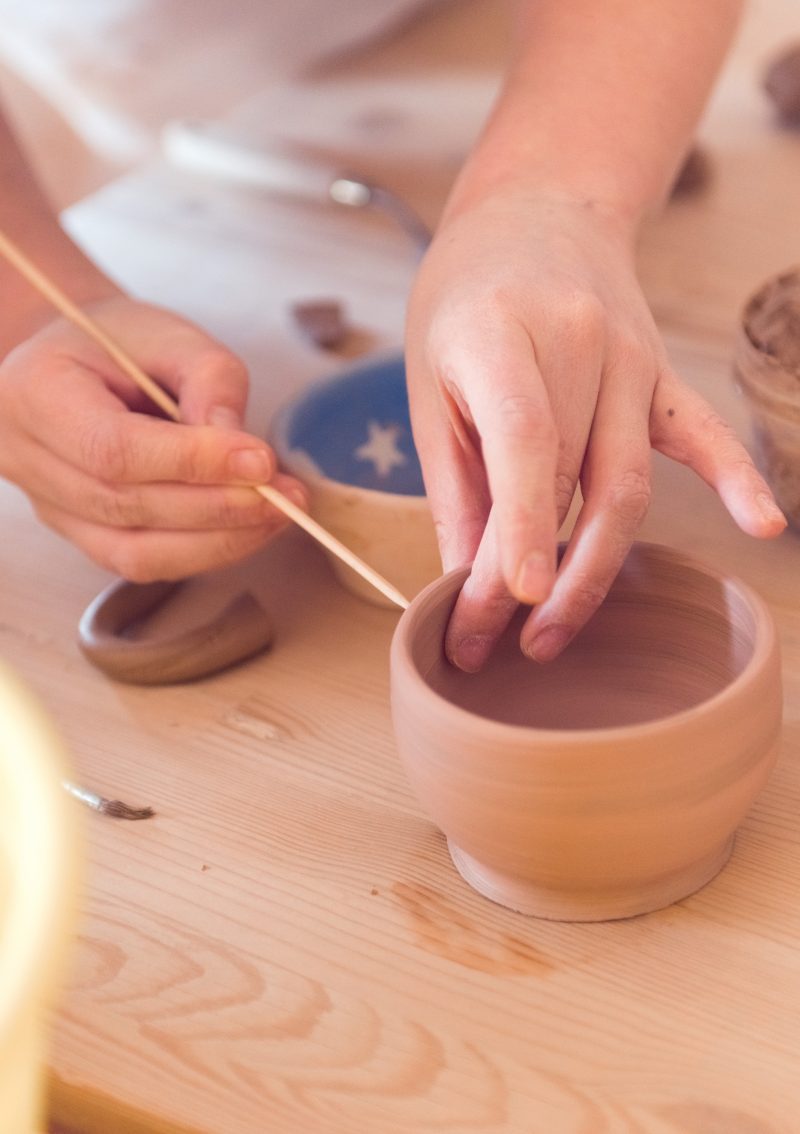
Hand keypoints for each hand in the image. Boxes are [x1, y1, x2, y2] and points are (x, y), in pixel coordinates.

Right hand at [0, 296, 306, 578]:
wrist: (75, 362)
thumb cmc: (118, 341)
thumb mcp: (168, 333)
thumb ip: (211, 381)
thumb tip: (247, 457)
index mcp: (37, 394)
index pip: (113, 448)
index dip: (192, 463)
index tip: (261, 462)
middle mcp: (30, 460)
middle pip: (128, 507)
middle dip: (219, 508)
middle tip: (287, 496)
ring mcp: (52, 508)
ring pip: (136, 553)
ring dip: (219, 541)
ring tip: (281, 514)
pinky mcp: (84, 537)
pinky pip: (145, 563)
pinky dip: (205, 552)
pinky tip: (250, 528)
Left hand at [405, 187, 785, 670]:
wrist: (534, 211)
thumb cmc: (464, 301)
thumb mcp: (432, 383)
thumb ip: (455, 484)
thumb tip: (463, 582)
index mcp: (501, 333)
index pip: (526, 439)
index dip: (521, 524)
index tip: (514, 602)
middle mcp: (579, 341)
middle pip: (574, 481)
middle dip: (540, 576)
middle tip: (506, 647)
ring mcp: (632, 356)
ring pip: (628, 481)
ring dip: (596, 566)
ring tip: (554, 632)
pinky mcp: (660, 373)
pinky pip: (701, 431)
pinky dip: (735, 477)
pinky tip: (763, 524)